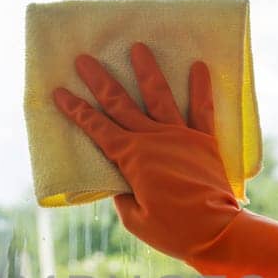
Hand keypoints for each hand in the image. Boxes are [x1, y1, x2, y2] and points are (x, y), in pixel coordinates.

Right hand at [53, 42, 241, 260]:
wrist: (217, 231)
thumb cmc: (173, 230)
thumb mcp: (134, 219)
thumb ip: (124, 195)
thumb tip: (123, 182)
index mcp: (131, 158)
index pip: (97, 128)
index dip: (76, 110)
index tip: (60, 91)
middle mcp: (153, 138)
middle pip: (120, 103)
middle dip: (100, 80)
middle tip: (84, 59)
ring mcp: (180, 135)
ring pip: (159, 95)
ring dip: (147, 69)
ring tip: (138, 46)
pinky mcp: (204, 140)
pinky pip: (202, 108)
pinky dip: (200, 87)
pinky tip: (199, 66)